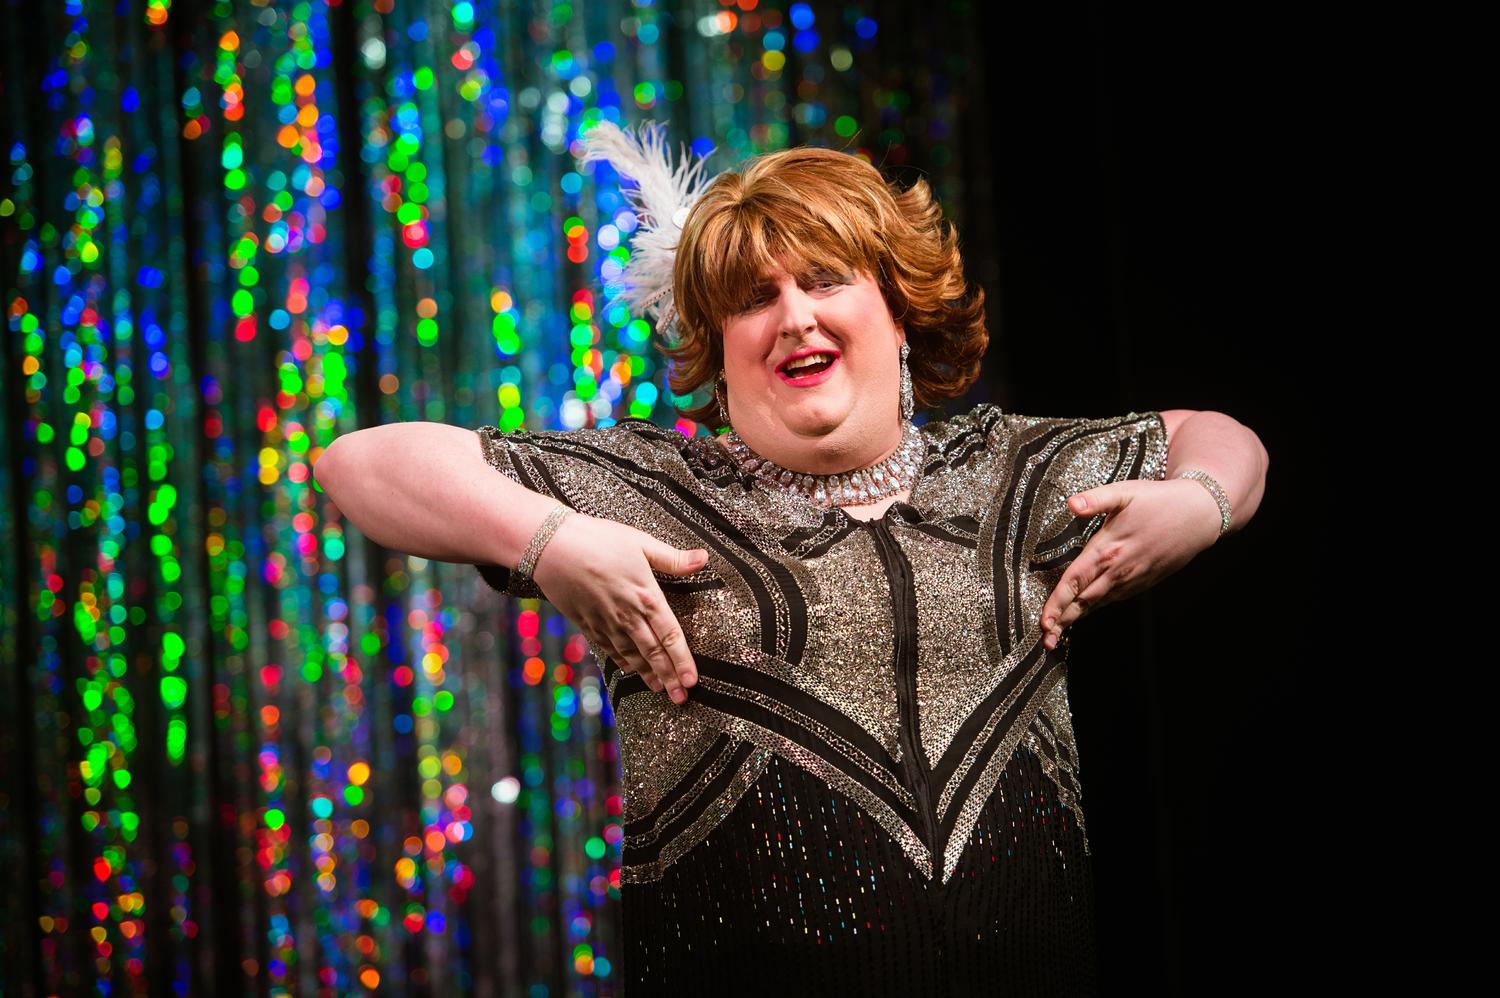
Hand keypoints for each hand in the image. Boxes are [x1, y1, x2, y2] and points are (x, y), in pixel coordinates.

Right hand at [530, 512, 708, 703]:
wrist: (552, 546)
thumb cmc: (598, 539)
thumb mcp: (640, 543)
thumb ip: (672, 558)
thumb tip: (703, 558)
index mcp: (646, 596)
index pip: (671, 636)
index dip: (683, 661)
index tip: (692, 681)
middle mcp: (628, 615)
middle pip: (654, 653)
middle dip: (669, 677)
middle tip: (681, 698)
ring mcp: (606, 621)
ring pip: (632, 655)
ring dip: (648, 674)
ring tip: (660, 690)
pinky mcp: (587, 622)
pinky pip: (609, 648)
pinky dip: (623, 661)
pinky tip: (631, 670)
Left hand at [1039, 478, 1221, 648]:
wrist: (1198, 517)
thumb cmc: (1159, 501)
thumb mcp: (1126, 492)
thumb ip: (1096, 499)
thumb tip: (1071, 503)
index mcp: (1108, 549)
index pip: (1074, 581)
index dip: (1057, 603)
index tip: (1043, 623)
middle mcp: (1118, 570)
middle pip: (1083, 601)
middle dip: (1062, 621)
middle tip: (1045, 641)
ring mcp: (1132, 579)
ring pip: (1098, 604)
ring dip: (1076, 619)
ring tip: (1057, 636)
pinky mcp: (1142, 582)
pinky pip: (1114, 599)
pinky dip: (1095, 609)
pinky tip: (1084, 613)